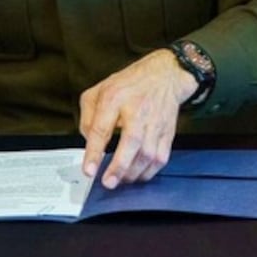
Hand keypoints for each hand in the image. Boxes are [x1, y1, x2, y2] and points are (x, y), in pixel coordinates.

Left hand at [79, 50, 196, 189]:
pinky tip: (138, 174)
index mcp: (115, 98)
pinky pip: (161, 157)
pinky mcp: (168, 131)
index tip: (89, 170)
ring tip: (120, 180)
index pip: (102, 128)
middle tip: (108, 182)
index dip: (94, 152)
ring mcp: (155, 122)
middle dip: (119, 166)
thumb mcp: (99, 90)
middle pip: (131, 142)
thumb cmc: (130, 84)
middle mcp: (137, 110)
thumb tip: (88, 141)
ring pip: (148, 153)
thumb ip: (88, 116)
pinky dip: (149, 171)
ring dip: (133, 172)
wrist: (166, 74)